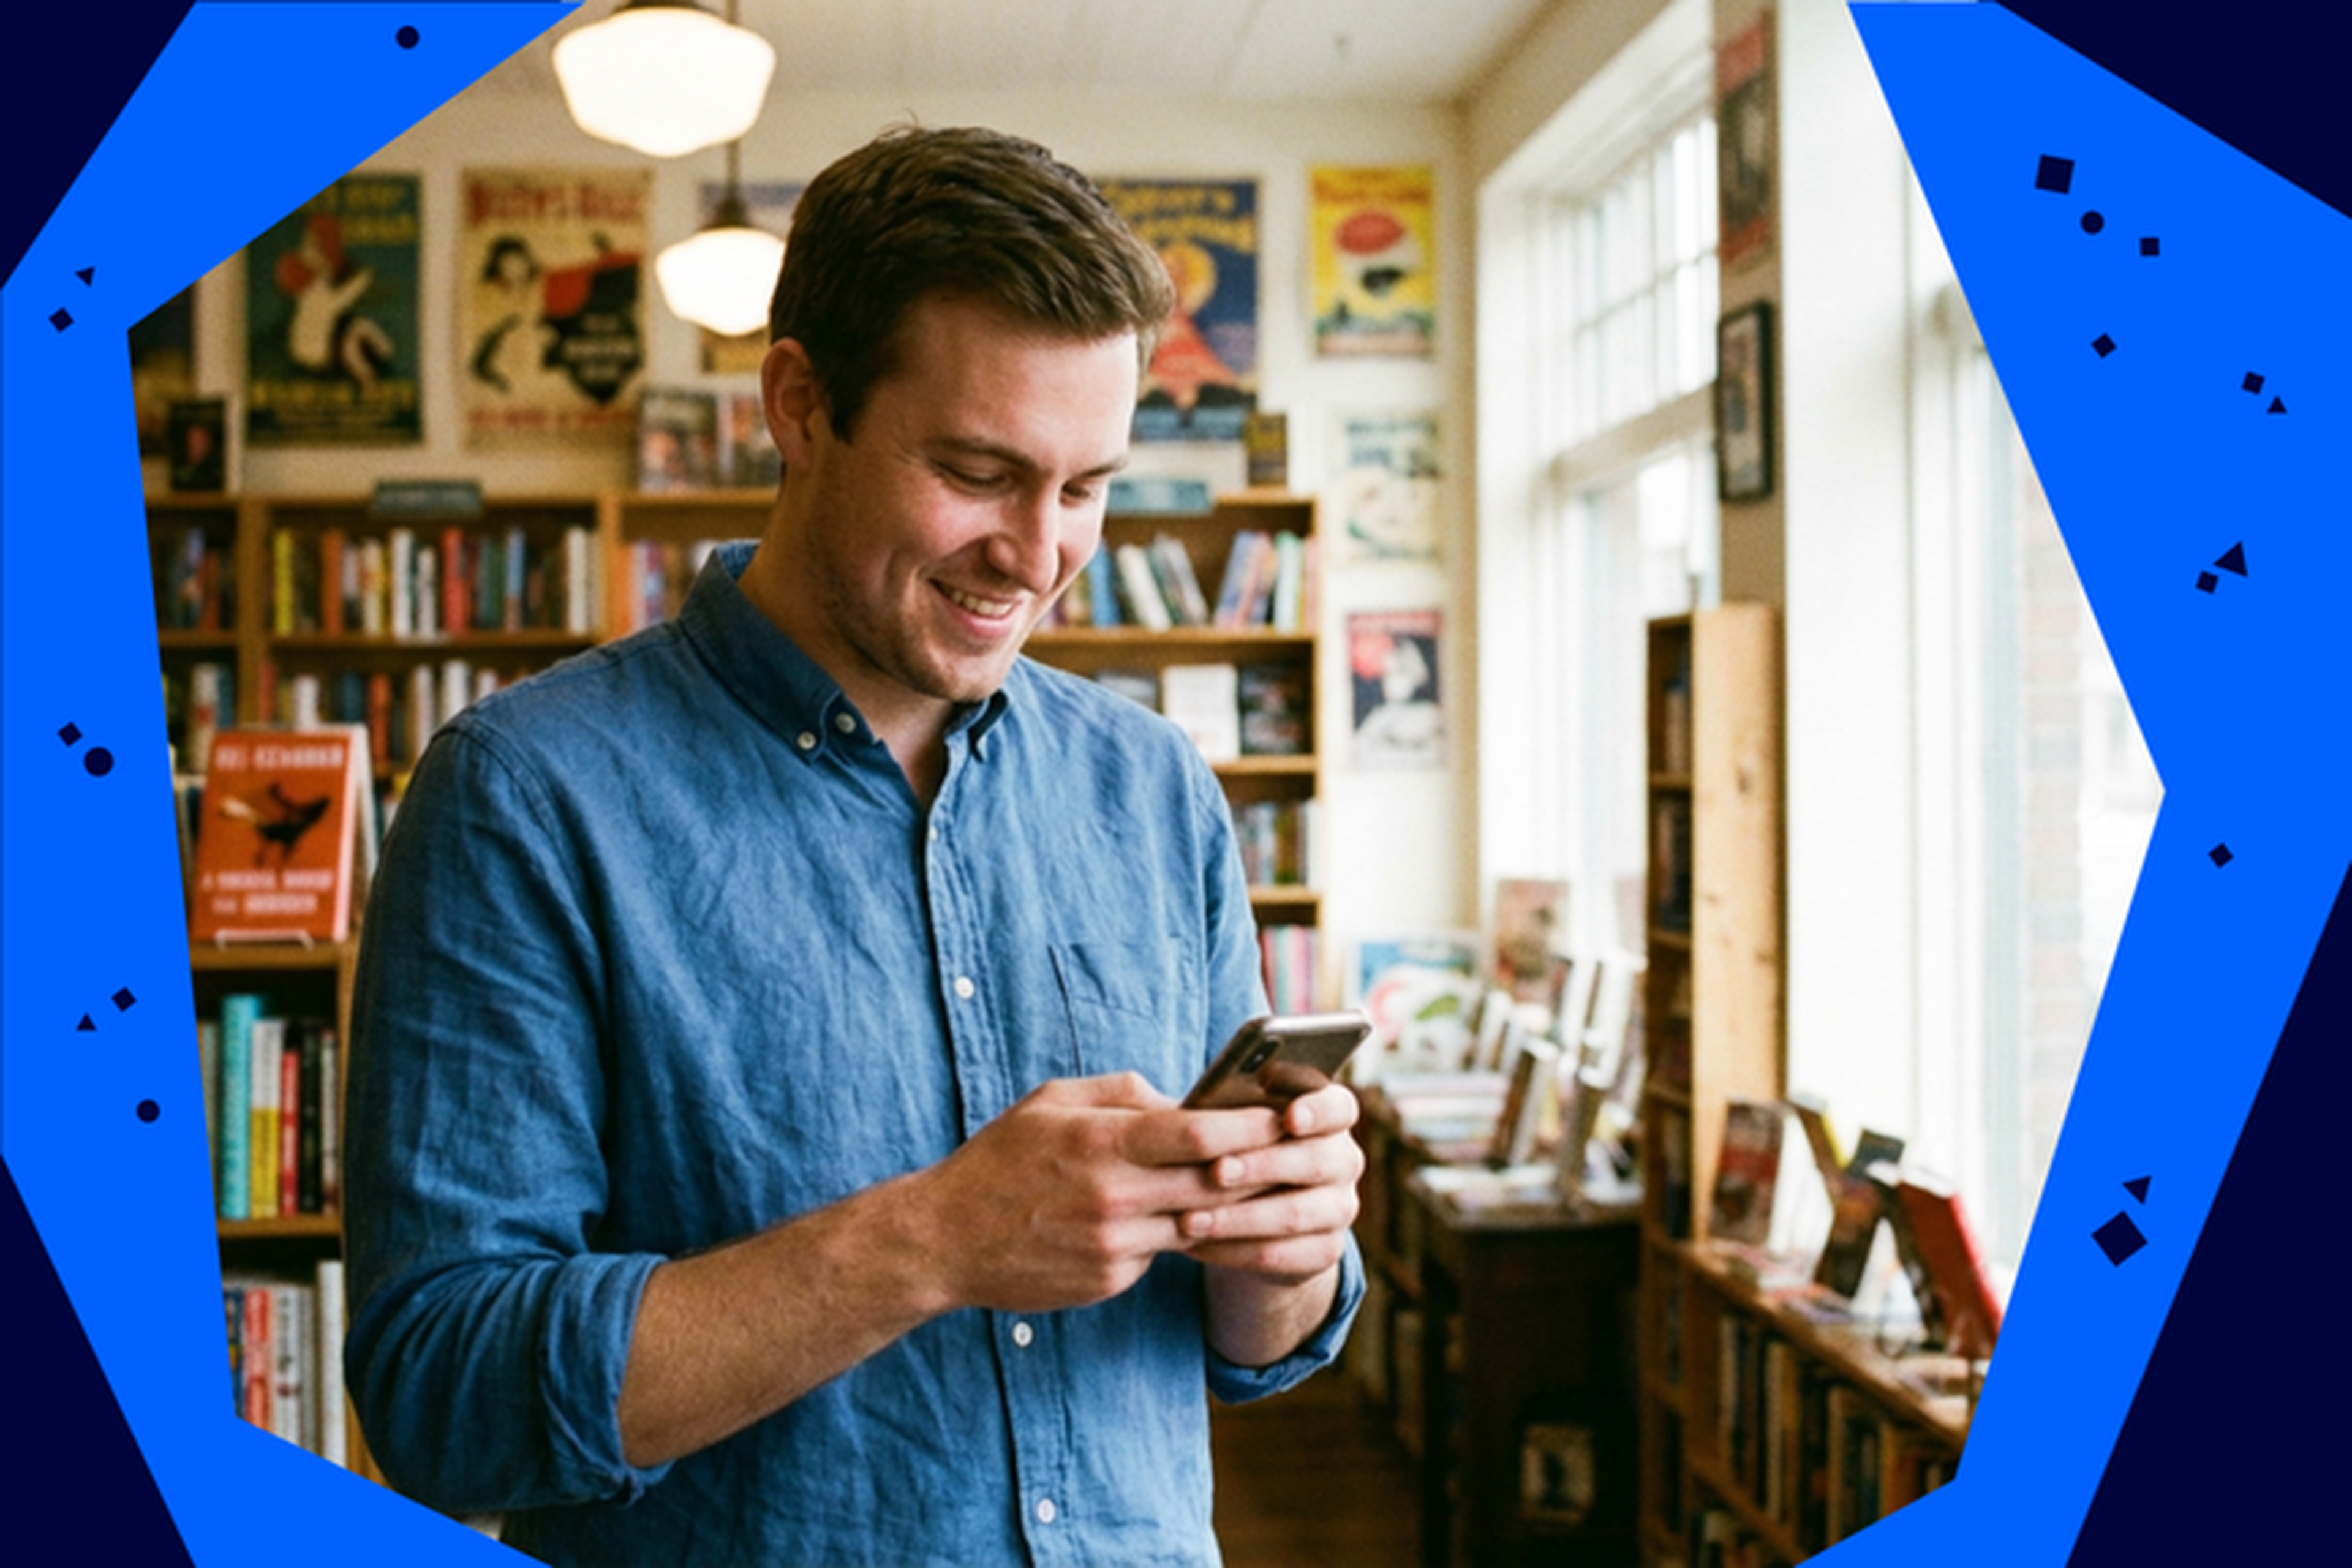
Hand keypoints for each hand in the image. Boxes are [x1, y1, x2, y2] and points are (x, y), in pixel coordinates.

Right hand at [907, 1072, 1306, 1315]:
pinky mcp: (1111, 1280)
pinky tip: (1187, 1217)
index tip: (1291, 1114)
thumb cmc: (1002, 1159)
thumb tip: (1184, 1098)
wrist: (946, 1240)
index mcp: (1105, 1142)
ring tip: (1266, 1185)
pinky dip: (1180, 1233)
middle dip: (1265, 1167)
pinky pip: (1165, 1252)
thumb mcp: (1053, 1102)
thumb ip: (1124, 1092)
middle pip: (1218, 1183)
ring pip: (1201, 1224)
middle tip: (1302, 1152)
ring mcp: (1116, 1245)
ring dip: (1233, 1206)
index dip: (1257, 1125)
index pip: (1204, 1133)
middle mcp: (1117, 1197)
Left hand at [1177, 1082, 1362, 1285]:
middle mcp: (1344, 1160)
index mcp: (1330, 1115)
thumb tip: (1192, 1110)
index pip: (1339, 1106)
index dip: (1317, 1110)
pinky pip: (1280, 1255)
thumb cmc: (1233, 1148)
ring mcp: (1339, 1208)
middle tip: (1216, 1171)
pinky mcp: (1324, 1251)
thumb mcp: (1231, 1124)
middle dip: (1261, 1166)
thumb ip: (1228, 1111)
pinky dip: (1233, 1251)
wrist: (1255, 1216)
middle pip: (1315, 1161)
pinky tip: (1193, 1245)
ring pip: (1293, 1214)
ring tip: (1188, 1219)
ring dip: (1238, 1218)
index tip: (1288, 1116)